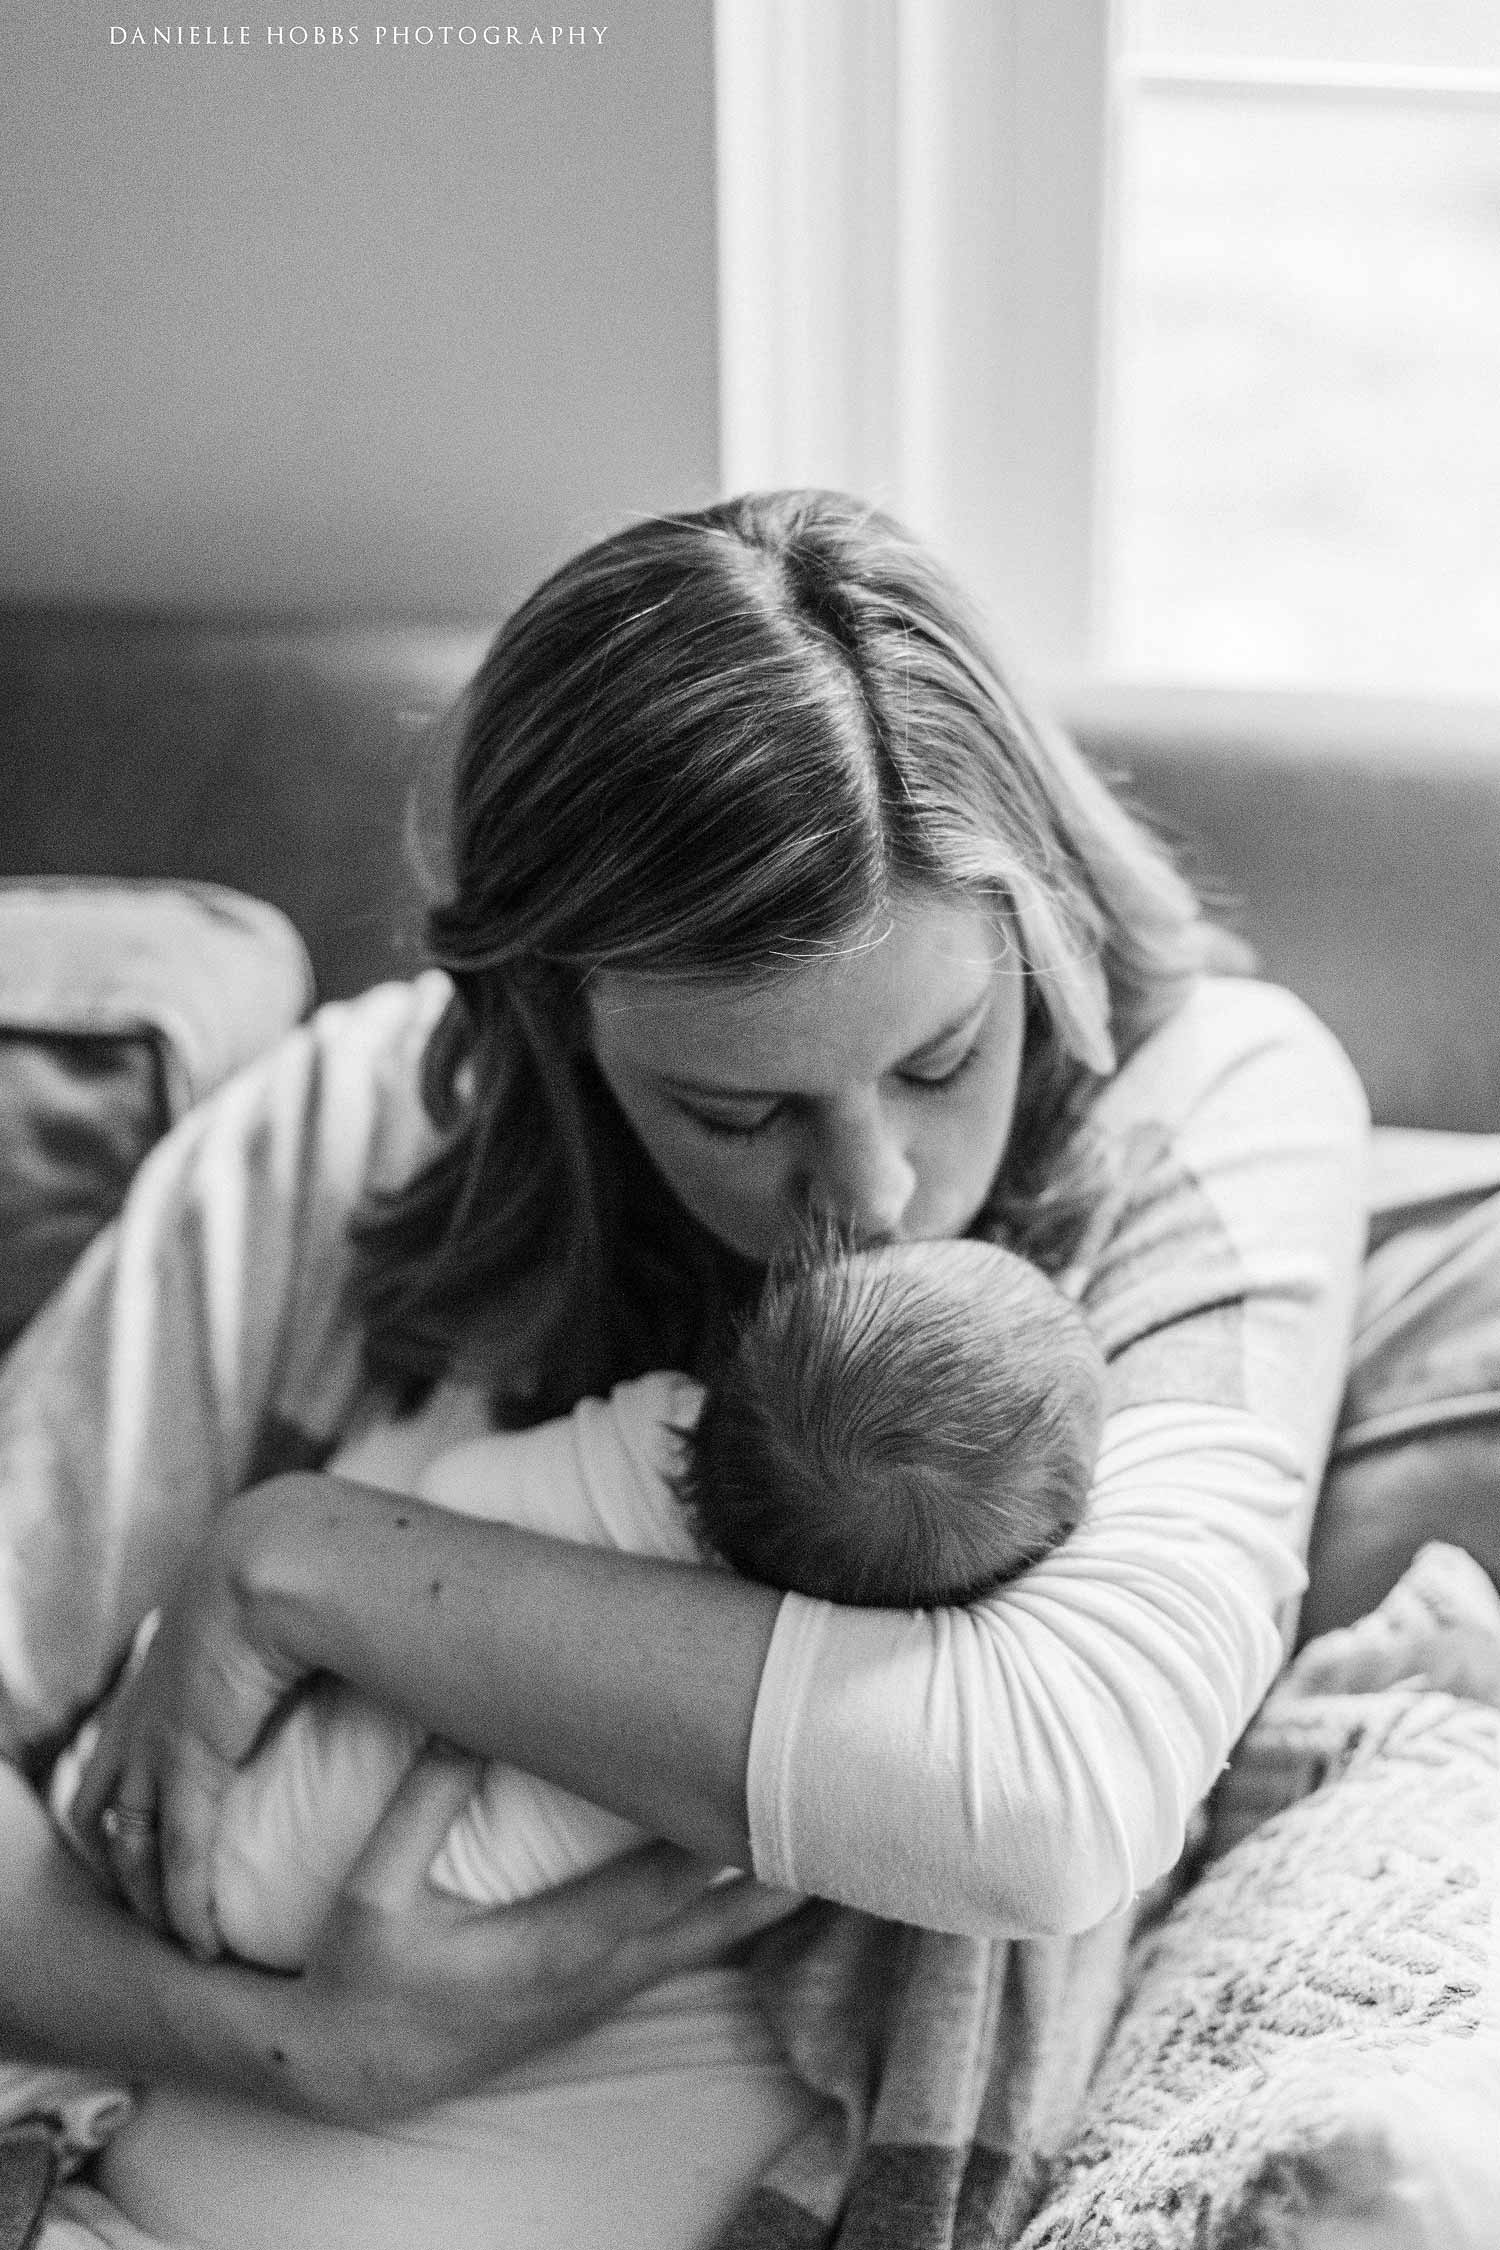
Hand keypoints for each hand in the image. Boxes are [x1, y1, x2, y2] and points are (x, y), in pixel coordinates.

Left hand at [70, 1491, 309, 1957]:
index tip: (169, 1836)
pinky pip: (179, 1852)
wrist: (290, 1549)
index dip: (139, 1792)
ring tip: (186, 1939)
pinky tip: (204, 1941)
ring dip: (150, 1897)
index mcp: (175, 1659)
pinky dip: (186, 1903)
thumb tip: (391, 1629)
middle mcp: (150, 1700)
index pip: (129, 1741)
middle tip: (163, 1905)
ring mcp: (160, 1733)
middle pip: (105, 1798)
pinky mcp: (188, 1761)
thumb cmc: (321, 1561)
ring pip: (129, 1838)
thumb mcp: (306, 1599)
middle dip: (124, 1858)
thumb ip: (328, 1627)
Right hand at [261, 1748, 804, 2122]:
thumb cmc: (360, 1976)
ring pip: (718, 1940)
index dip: (723, 1836)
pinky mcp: (602, 1994)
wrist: (352, 2073)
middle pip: (721, 1919)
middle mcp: (597, 1975)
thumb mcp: (370, 1893)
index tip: (772, 1779)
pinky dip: (745, 1917)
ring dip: (781, 1895)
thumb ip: (419, 1806)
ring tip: (853, 1849)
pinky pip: (694, 1950)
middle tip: (860, 1817)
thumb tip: (464, 1716)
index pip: (662, 1884)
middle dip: (788, 1869)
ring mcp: (606, 1992)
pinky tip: (780, 1889)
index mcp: (551, 1949)